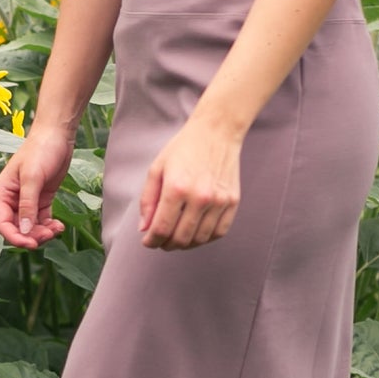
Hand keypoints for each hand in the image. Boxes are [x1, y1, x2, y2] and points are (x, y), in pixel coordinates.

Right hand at [0, 124, 73, 248]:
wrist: (57, 136)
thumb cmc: (40, 151)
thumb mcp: (32, 177)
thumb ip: (27, 205)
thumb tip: (24, 230)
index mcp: (2, 193)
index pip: (2, 223)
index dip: (14, 237)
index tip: (30, 243)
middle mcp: (12, 199)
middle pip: (17, 228)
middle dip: (31, 236)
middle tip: (48, 235)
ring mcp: (27, 200)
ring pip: (30, 227)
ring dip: (42, 233)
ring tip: (56, 229)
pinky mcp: (41, 199)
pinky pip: (42, 220)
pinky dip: (49, 226)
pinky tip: (59, 226)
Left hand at [138, 114, 242, 250]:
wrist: (216, 132)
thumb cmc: (184, 148)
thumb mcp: (157, 169)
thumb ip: (148, 200)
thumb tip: (145, 229)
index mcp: (176, 188)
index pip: (162, 228)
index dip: (151, 241)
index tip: (147, 241)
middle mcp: (199, 197)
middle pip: (181, 238)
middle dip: (166, 245)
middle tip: (161, 241)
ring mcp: (219, 201)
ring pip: (200, 239)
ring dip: (185, 244)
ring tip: (177, 238)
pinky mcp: (232, 202)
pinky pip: (219, 232)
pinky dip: (205, 238)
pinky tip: (196, 233)